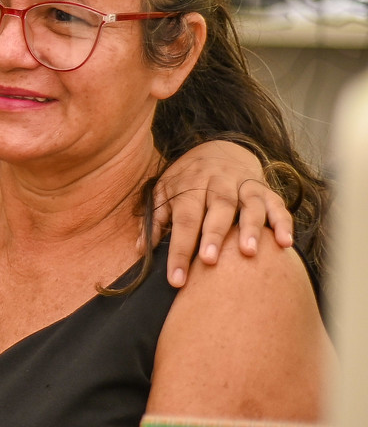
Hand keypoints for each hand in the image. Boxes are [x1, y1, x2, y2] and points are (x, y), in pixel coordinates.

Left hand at [153, 140, 294, 286]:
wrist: (219, 148)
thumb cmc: (187, 179)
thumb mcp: (164, 192)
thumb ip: (155, 220)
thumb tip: (140, 250)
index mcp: (189, 187)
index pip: (183, 220)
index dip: (178, 250)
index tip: (176, 279)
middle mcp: (218, 183)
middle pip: (217, 208)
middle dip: (213, 235)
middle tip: (209, 261)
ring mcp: (244, 185)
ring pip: (249, 205)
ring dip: (250, 228)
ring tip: (249, 252)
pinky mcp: (265, 189)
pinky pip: (277, 205)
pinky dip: (282, 222)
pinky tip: (285, 242)